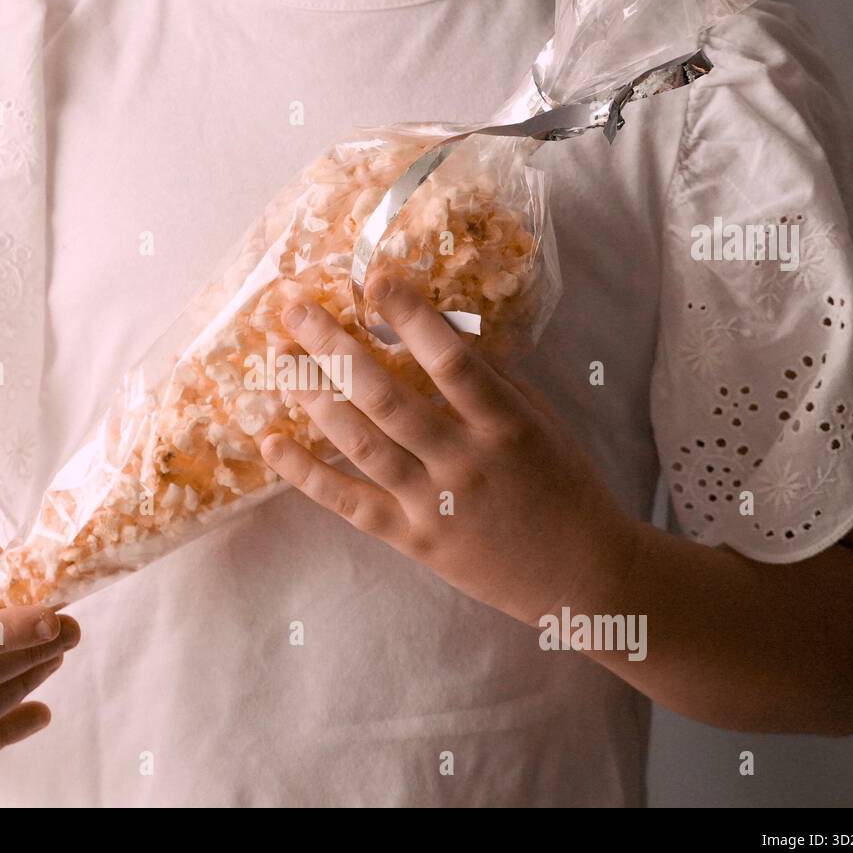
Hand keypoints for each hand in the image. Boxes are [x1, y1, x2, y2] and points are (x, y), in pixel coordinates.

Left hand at [261, 275, 639, 624]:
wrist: (582, 576)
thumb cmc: (564, 486)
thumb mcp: (542, 422)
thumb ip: (492, 379)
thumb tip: (440, 327)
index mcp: (506, 425)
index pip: (451, 360)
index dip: (410, 315)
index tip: (373, 275)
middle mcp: (465, 462)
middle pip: (386, 397)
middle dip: (334, 347)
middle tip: (294, 309)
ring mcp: (435, 504)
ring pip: (360, 443)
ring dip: (312, 396)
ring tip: (280, 359)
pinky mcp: (413, 540)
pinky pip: (348, 503)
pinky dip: (305, 473)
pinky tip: (270, 442)